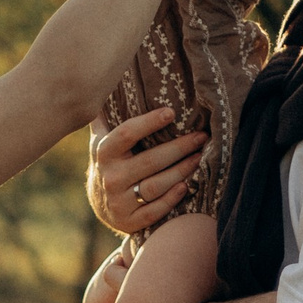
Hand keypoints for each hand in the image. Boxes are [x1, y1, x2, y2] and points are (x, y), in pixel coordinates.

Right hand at [90, 107, 209, 233]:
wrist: (101, 204)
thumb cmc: (111, 162)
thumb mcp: (102, 139)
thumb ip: (107, 115)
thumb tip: (107, 81)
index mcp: (104, 152)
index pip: (126, 134)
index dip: (149, 123)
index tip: (171, 112)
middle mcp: (109, 178)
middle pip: (150, 161)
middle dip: (179, 147)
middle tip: (201, 136)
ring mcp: (119, 202)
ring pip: (156, 186)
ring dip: (182, 171)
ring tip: (199, 157)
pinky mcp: (129, 222)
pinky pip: (155, 210)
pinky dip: (172, 198)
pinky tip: (187, 185)